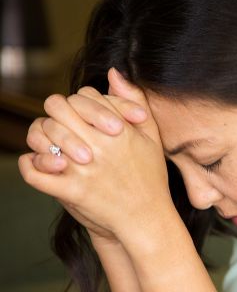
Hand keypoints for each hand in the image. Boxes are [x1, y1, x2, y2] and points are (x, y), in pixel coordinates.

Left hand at [19, 68, 174, 244]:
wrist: (147, 218)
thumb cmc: (150, 177)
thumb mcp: (151, 136)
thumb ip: (135, 101)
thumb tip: (114, 72)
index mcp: (116, 130)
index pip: (83, 97)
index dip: (81, 103)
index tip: (86, 115)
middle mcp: (97, 146)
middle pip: (57, 109)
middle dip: (57, 113)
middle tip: (63, 124)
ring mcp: (81, 169)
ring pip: (43, 136)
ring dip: (41, 137)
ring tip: (52, 144)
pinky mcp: (71, 191)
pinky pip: (35, 174)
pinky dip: (30, 165)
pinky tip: (37, 162)